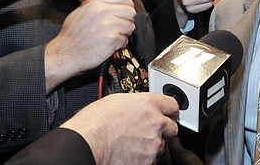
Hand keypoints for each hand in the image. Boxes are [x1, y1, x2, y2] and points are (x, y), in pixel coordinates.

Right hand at [44, 0, 136, 91]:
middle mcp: (103, 13)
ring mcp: (109, 26)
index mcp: (96, 4)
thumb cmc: (71, 36)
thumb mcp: (79, 12)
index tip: (127, 10)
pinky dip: (120, 44)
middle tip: (121, 26)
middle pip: (130, 12)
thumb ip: (95, 4)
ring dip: (124, 33)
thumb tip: (109, 1)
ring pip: (130, 26)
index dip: (128, 5)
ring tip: (112, 36)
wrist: (65, 54)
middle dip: (127, 20)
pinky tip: (110, 45)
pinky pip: (125, 40)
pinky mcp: (112, 39)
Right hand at [61, 93, 178, 164]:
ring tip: (132, 143)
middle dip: (163, 130)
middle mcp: (155, 122)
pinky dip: (144, 157)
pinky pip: (152, 159)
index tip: (168, 114)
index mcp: (149, 104)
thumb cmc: (95, 122)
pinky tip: (130, 152)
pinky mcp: (148, 159)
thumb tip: (141, 107)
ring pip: (161, 145)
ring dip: (151, 144)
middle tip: (148, 132)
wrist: (86, 141)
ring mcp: (153, 142)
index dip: (170, 111)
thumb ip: (137, 104)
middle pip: (172, 127)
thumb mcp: (118, 101)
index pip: (173, 105)